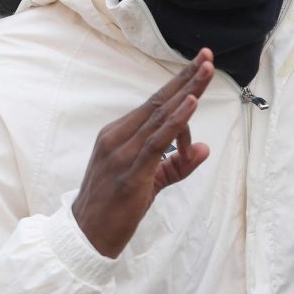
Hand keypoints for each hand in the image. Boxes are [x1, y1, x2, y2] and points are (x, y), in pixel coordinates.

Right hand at [72, 49, 213, 257]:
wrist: (85, 238)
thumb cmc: (114, 207)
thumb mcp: (150, 181)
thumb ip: (177, 164)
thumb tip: (204, 148)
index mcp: (118, 134)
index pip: (154, 103)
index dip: (178, 82)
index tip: (199, 63)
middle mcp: (118, 136)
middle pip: (159, 101)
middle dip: (186, 77)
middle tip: (207, 56)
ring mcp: (122, 152)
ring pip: (160, 115)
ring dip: (187, 91)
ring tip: (205, 71)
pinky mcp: (131, 171)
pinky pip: (157, 140)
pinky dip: (176, 121)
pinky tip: (191, 104)